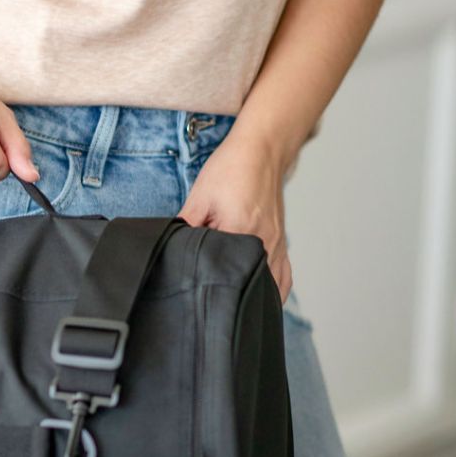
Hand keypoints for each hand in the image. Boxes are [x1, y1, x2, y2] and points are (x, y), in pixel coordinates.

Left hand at [177, 135, 292, 303]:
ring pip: (269, 286)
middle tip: (210, 306)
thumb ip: (186, 226)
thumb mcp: (199, 196)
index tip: (192, 290)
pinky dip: (273, 291)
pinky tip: (259, 298)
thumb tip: (171, 251)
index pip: (220, 270)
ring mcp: (277, 245)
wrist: (262, 150)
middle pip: (246, 284)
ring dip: (252, 296)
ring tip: (232, 307)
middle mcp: (264, 242)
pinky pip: (284, 278)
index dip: (204, 281)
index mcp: (241, 230)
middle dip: (227, 295)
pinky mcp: (282, 243)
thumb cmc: (232, 169)